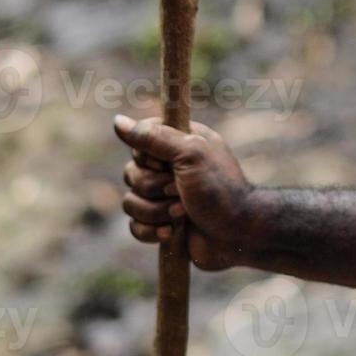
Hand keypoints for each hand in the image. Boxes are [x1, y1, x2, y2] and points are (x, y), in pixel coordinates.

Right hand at [113, 114, 258, 270]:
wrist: (238, 234)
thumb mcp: (190, 154)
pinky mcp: (160, 222)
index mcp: (179, 143)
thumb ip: (154, 137)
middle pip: (131, 174)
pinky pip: (134, 225)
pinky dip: (151, 231)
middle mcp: (170, 168)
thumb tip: (117, 121)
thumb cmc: (220, 190)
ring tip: (183, 213)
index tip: (167, 163)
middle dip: (155, 188)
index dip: (148, 156)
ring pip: (130, 202)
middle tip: (180, 191)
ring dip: (156, 212)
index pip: (139, 141)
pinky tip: (172, 232)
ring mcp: (164, 197)